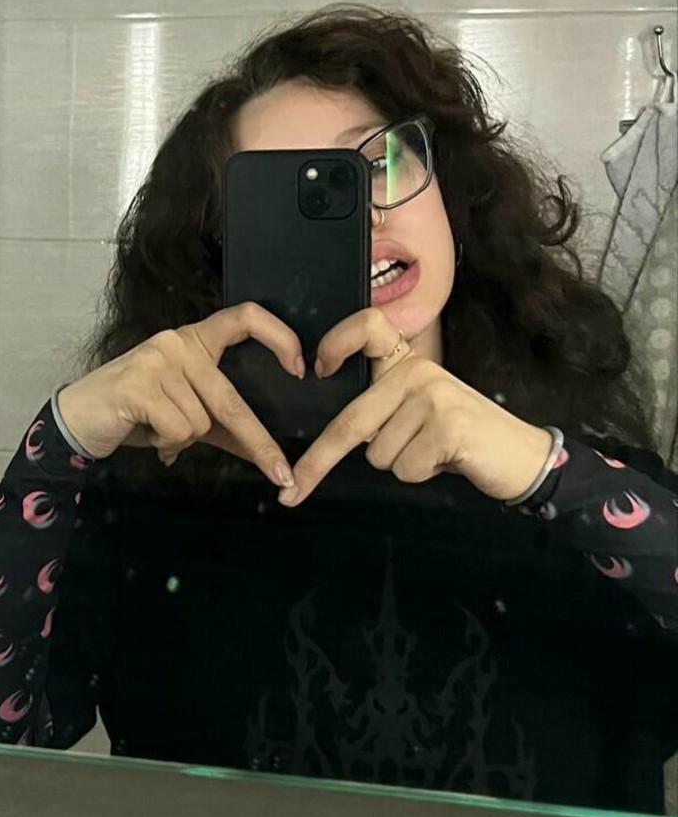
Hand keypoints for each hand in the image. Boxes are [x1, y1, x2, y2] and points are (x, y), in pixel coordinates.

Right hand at [56, 302, 303, 491]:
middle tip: (283, 473)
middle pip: (231, 398)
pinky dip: (166, 443)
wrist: (79, 419)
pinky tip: (145, 431)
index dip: (279, 336)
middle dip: (258, 442)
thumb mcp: (184, 414)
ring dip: (181, 439)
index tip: (301, 368)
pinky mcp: (139, 383)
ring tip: (156, 429)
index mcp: (195, 340)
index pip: (245, 317)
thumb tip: (269, 455)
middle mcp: (178, 341)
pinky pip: (178, 429)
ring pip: (201, 421)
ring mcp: (158, 359)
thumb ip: (223, 425)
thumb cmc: (135, 414)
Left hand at [277, 306, 554, 507]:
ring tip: (435, 451)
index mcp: (407, 362)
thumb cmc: (462, 439)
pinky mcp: (447, 424)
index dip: (337, 341)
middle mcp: (418, 370)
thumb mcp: (420, 411)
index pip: (368, 326)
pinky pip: (405, 467)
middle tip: (294, 490)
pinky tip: (448, 459)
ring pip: (379, 453)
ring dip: (402, 465)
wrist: (523, 456)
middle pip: (353, 421)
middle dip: (318, 461)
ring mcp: (433, 394)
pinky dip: (421, 474)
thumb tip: (329, 436)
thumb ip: (383, 408)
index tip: (316, 370)